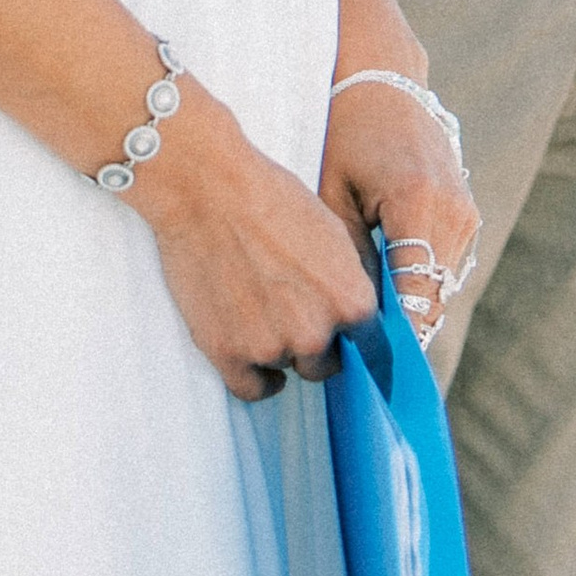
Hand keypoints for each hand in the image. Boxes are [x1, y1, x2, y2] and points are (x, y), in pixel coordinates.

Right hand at [137, 84, 378, 401]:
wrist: (206, 187)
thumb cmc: (270, 198)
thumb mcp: (333, 234)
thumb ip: (350, 285)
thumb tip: (360, 319)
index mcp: (351, 301)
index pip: (369, 346)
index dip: (353, 337)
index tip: (344, 338)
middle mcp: (316, 332)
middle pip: (326, 363)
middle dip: (314, 342)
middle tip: (290, 310)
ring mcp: (270, 347)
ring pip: (288, 370)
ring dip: (279, 349)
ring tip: (260, 309)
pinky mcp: (227, 353)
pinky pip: (252, 389)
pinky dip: (254, 377)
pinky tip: (252, 354)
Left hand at [319, 70, 479, 345]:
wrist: (381, 78)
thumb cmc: (345, 130)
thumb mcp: (331, 193)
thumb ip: (347, 258)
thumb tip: (349, 319)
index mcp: (420, 205)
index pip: (416, 295)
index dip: (395, 341)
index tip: (368, 375)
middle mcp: (455, 213)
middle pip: (434, 299)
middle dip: (400, 332)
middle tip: (360, 367)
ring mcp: (467, 213)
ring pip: (442, 286)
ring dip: (411, 309)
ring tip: (368, 336)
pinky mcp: (466, 213)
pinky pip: (444, 266)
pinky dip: (419, 284)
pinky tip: (384, 295)